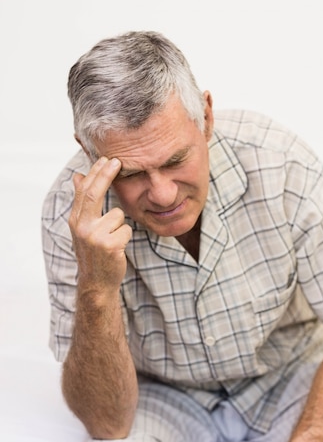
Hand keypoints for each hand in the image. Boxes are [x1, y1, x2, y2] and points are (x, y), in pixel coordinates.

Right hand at [69, 156, 131, 292]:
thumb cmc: (94, 252)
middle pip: (95, 193)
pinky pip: (127, 229)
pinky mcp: (110, 245)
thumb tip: (78, 176)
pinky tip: (117, 248)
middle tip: (117, 161)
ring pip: (118, 215)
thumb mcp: (84, 227)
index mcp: (76, 220)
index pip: (84, 190)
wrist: (96, 282)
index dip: (95, 173)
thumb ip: (83, 203)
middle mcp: (82, 226)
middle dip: (106, 175)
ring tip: (113, 240)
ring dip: (120, 226)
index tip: (106, 159)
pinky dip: (126, 237)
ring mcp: (95, 236)